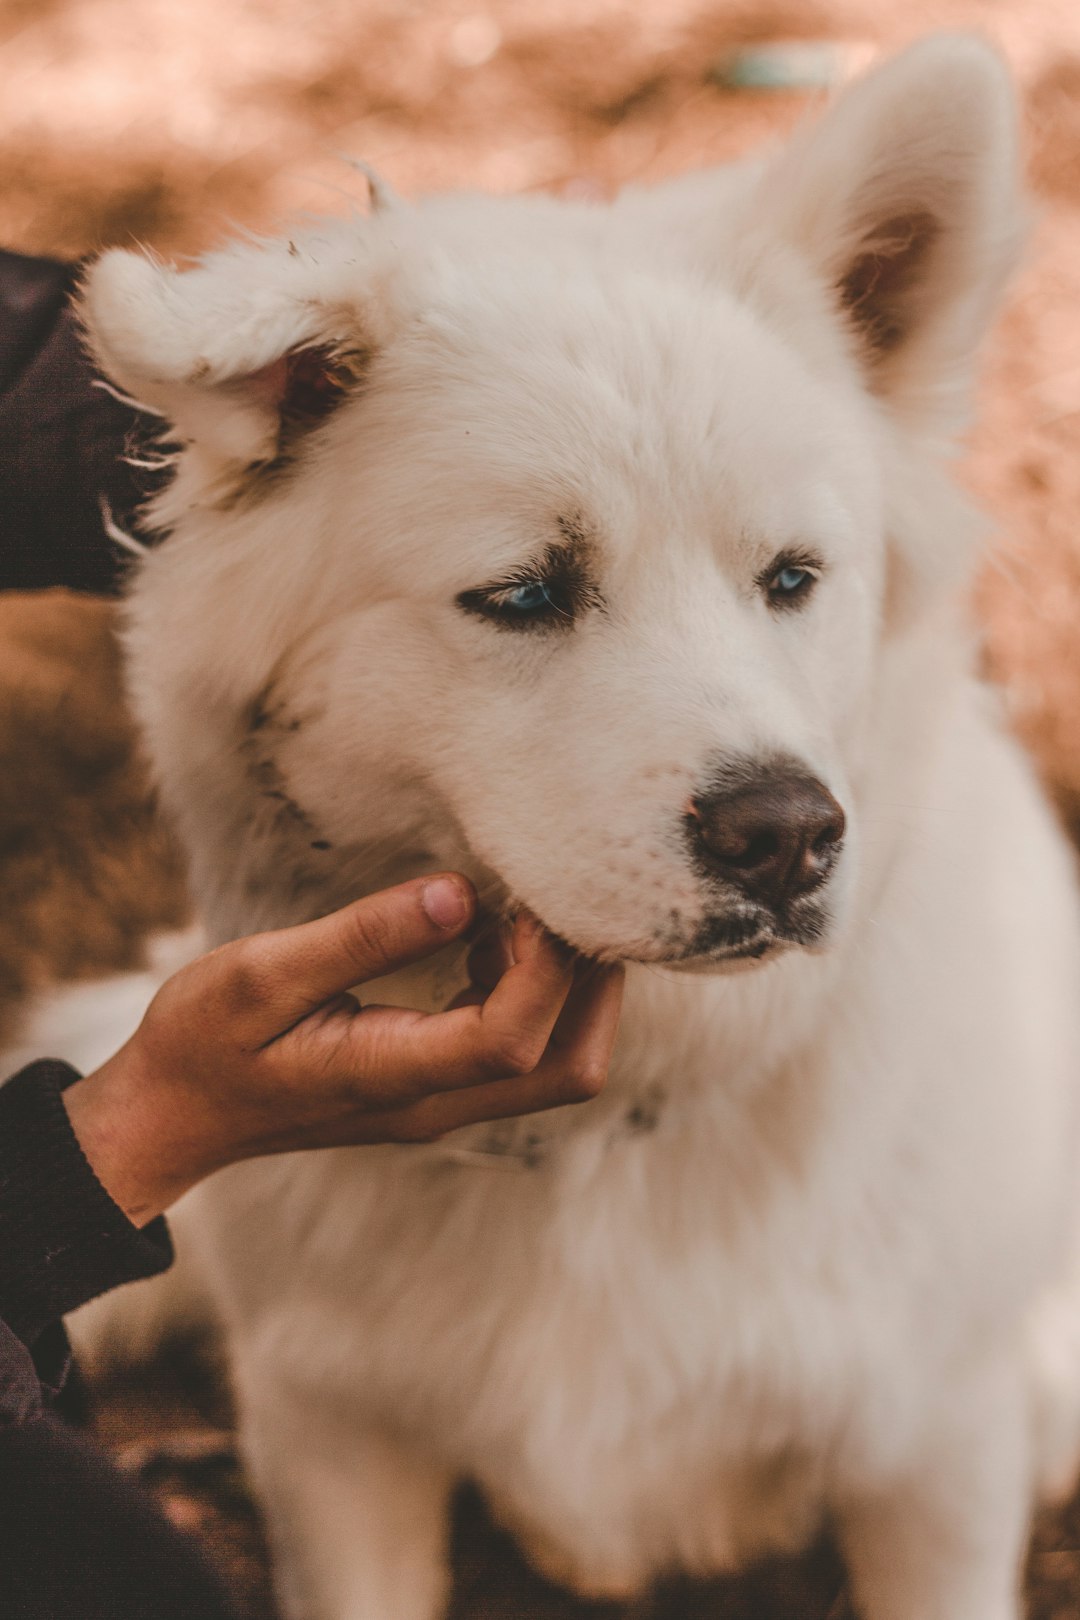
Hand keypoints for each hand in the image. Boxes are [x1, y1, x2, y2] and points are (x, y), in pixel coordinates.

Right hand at [62, 875, 623, 1224]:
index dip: (546, 967)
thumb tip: (461, 894)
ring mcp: (440, 1102)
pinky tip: (486, 934)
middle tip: (562, 899)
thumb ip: (365, 937)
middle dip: (592, 984)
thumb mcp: (263, 974)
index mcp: (393, 1078)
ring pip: (555, 1063)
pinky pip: (517, 1050)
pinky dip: (529, 990)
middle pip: (568, 1066)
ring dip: (565, 985)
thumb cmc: (202, 1041)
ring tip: (519, 906)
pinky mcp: (436, 1086)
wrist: (169, 1116)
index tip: (525, 897)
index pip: (514, 1040)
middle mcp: (433, 1104)